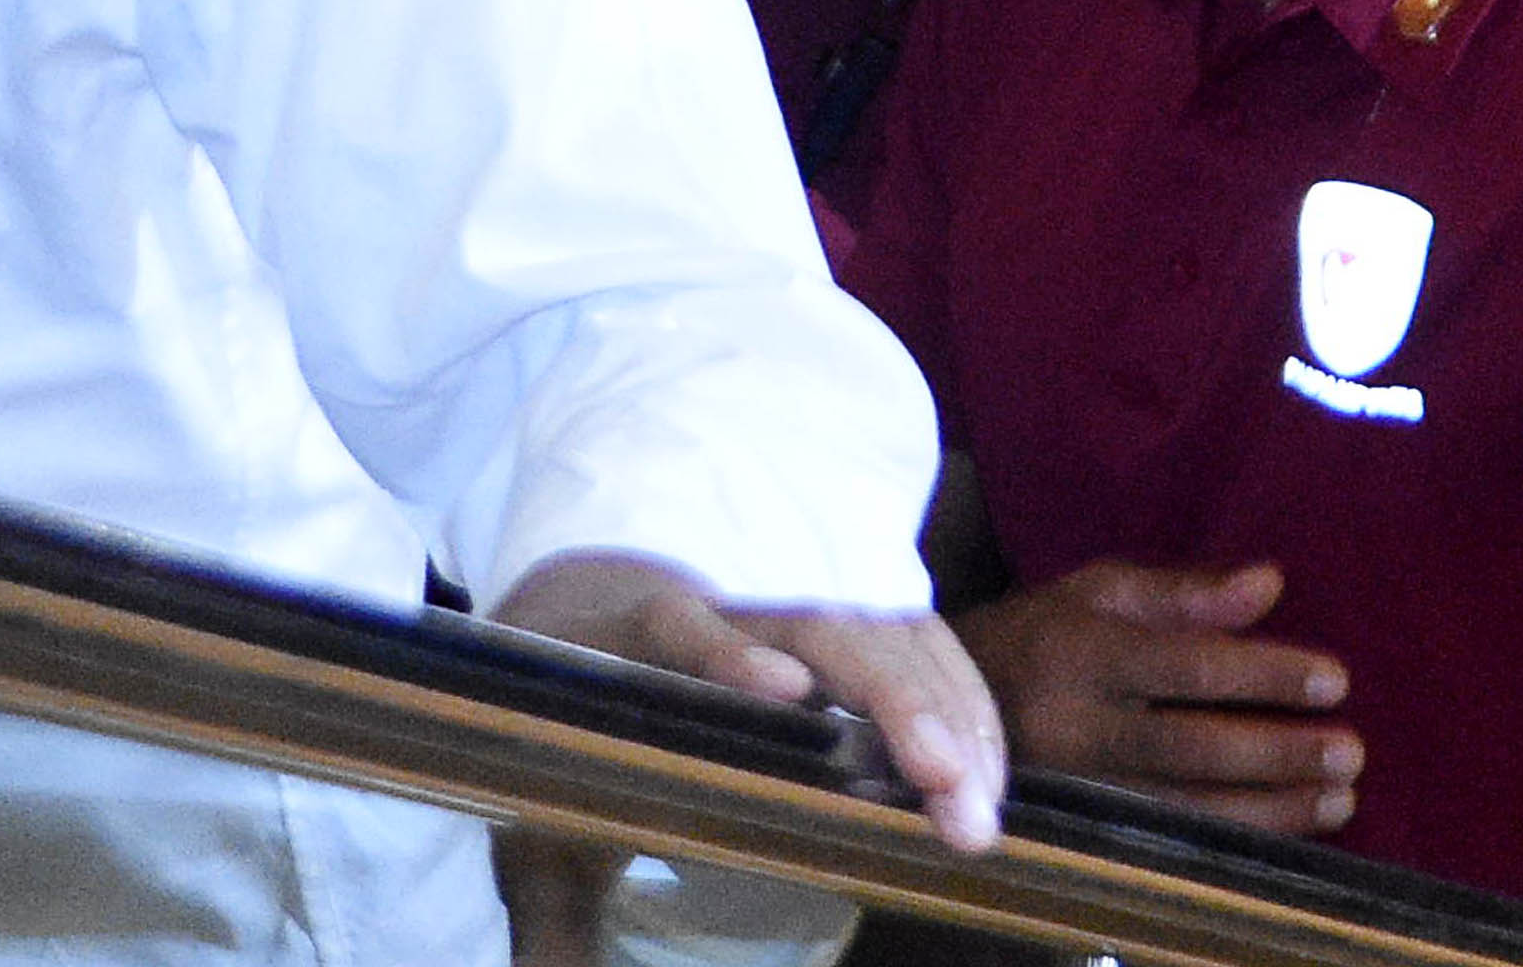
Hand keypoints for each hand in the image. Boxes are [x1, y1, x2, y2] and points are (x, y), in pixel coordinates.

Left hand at [502, 550, 1004, 853]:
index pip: (674, 628)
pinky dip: (959, 703)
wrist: (574, 629)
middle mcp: (719, 612)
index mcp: (629, 645)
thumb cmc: (563, 740)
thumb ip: (546, 909)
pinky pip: (913, 647)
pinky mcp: (838, 630)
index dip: (724, 654)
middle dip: (891, 701)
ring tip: (978, 808)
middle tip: (950, 788)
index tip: (782, 687)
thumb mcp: (538, 817)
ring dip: (945, 711)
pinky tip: (985, 776)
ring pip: (879, 635)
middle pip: (815, 630)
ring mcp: (786, 614)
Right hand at [956, 561, 1352, 834]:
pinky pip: (1172, 841)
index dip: (1265, 673)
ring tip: (1341, 798)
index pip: (1186, 665)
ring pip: (1188, 808)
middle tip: (1351, 750)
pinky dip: (1238, 840)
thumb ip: (1181, 592)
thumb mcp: (1094, 593)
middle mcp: (1076, 724)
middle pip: (1192, 747)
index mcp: (1079, 652)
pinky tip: (1290, 830)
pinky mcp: (1085, 828)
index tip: (1335, 679)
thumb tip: (1270, 584)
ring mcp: (1079, 786)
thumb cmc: (1038, 636)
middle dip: (1280, 753)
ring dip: (1275, 809)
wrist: (944, 705)